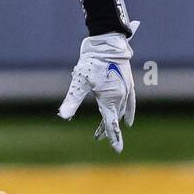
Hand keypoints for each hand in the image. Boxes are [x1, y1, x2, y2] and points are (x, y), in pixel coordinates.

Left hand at [57, 24, 138, 152]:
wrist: (107, 42)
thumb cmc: (92, 61)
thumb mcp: (79, 82)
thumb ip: (72, 100)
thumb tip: (63, 116)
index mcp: (110, 98)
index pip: (111, 123)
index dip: (113, 137)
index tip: (117, 150)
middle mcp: (120, 96)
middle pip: (113, 118)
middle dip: (107, 129)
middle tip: (97, 138)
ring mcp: (126, 90)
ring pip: (120, 111)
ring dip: (112, 120)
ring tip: (103, 130)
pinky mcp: (128, 82)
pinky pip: (131, 102)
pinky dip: (129, 112)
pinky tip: (128, 120)